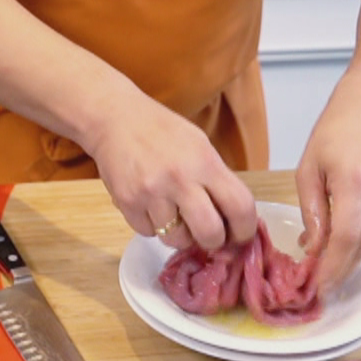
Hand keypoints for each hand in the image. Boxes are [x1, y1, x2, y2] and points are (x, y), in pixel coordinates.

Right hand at [88, 93, 256, 252]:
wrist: (115, 118)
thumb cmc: (162, 131)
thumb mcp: (199, 145)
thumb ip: (216, 180)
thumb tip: (232, 220)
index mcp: (205, 162)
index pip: (240, 207)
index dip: (245, 229)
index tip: (241, 235)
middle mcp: (180, 179)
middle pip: (210, 234)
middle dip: (213, 242)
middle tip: (209, 236)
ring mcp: (151, 193)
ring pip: (177, 240)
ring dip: (180, 235)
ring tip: (176, 216)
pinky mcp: (127, 203)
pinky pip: (148, 233)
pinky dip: (153, 226)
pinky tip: (151, 206)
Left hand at [294, 99, 360, 292]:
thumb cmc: (333, 133)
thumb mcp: (308, 169)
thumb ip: (311, 211)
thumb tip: (313, 248)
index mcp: (354, 182)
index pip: (345, 238)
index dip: (332, 268)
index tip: (318, 286)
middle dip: (341, 271)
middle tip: (320, 288)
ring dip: (349, 257)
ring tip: (324, 268)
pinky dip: (358, 239)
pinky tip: (339, 241)